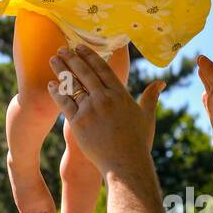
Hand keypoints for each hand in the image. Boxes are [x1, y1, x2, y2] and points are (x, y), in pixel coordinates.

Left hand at [47, 46, 163, 172]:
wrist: (125, 165)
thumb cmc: (138, 142)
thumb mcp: (147, 116)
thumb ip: (151, 96)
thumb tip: (161, 82)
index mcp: (120, 94)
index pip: (102, 69)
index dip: (90, 56)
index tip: (80, 47)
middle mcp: (105, 99)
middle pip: (85, 72)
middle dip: (72, 58)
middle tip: (62, 48)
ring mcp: (90, 110)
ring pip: (72, 85)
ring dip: (61, 70)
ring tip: (53, 59)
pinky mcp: (78, 122)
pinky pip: (64, 103)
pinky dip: (57, 92)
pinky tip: (51, 84)